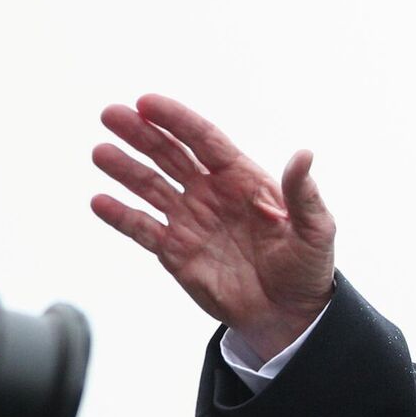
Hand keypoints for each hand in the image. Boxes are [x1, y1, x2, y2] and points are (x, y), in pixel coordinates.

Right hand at [91, 94, 335, 357]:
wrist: (289, 314)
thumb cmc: (307, 266)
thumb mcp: (315, 229)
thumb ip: (303, 193)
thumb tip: (304, 154)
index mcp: (243, 179)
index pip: (204, 140)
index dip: (176, 120)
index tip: (146, 102)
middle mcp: (211, 193)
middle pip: (170, 154)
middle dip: (141, 133)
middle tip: (110, 113)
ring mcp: (190, 220)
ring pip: (150, 186)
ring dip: (125, 169)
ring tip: (101, 152)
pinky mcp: (176, 252)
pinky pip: (143, 229)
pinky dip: (121, 216)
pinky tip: (100, 201)